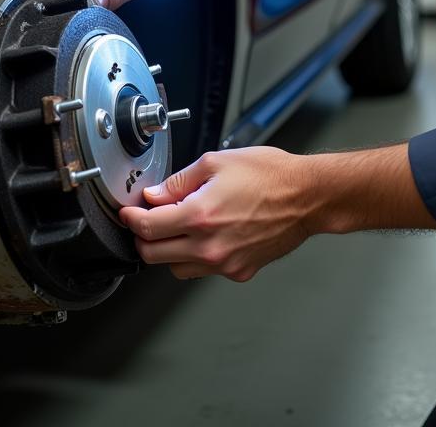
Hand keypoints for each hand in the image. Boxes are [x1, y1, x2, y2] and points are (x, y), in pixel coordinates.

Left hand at [117, 147, 313, 281]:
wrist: (306, 197)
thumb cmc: (270, 175)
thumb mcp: (217, 162)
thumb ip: (179, 181)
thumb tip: (154, 195)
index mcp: (200, 215)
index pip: (146, 227)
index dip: (131, 218)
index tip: (128, 212)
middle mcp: (209, 246)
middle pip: (153, 254)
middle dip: (143, 236)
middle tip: (148, 220)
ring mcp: (224, 263)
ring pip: (175, 267)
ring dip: (169, 249)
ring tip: (182, 226)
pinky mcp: (239, 272)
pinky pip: (204, 271)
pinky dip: (197, 256)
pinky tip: (209, 235)